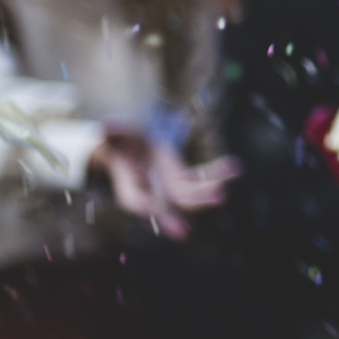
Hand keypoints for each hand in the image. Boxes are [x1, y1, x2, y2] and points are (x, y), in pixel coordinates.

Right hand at [92, 133, 238, 240]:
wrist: (128, 148)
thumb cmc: (118, 141)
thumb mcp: (114, 135)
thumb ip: (113, 132)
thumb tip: (104, 127)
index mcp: (129, 186)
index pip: (136, 201)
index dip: (145, 207)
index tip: (151, 212)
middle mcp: (152, 191)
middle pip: (171, 203)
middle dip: (190, 205)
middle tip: (209, 206)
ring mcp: (169, 187)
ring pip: (190, 195)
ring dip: (206, 192)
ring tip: (222, 192)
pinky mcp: (182, 178)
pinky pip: (201, 178)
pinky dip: (216, 173)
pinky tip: (234, 167)